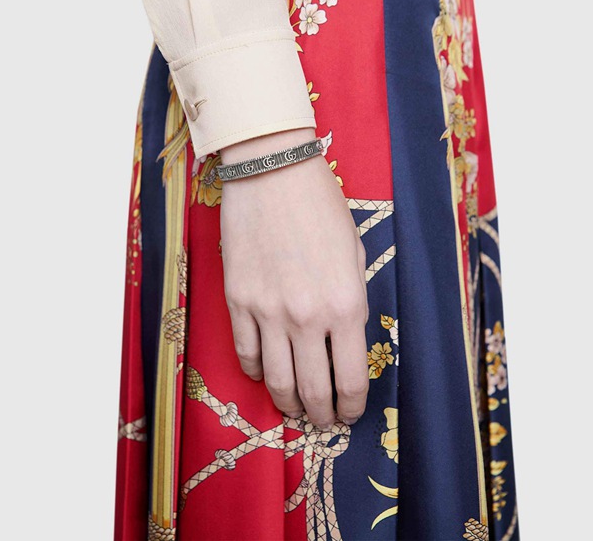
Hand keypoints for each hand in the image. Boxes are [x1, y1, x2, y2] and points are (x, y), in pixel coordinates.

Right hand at [218, 128, 369, 428]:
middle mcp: (307, 317)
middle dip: (323, 415)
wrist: (273, 171)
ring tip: (296, 409)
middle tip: (325, 421)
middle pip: (314, 390)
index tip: (350, 412)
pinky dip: (258, 373)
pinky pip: (246, 353)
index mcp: (346, 304)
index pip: (352, 378)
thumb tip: (343, 335)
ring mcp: (268, 311)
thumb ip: (350, 298)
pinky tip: (267, 374)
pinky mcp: (238, 300)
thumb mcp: (354, 252)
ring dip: (289, 405)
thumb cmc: (321, 205)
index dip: (353, 405)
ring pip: (277, 381)